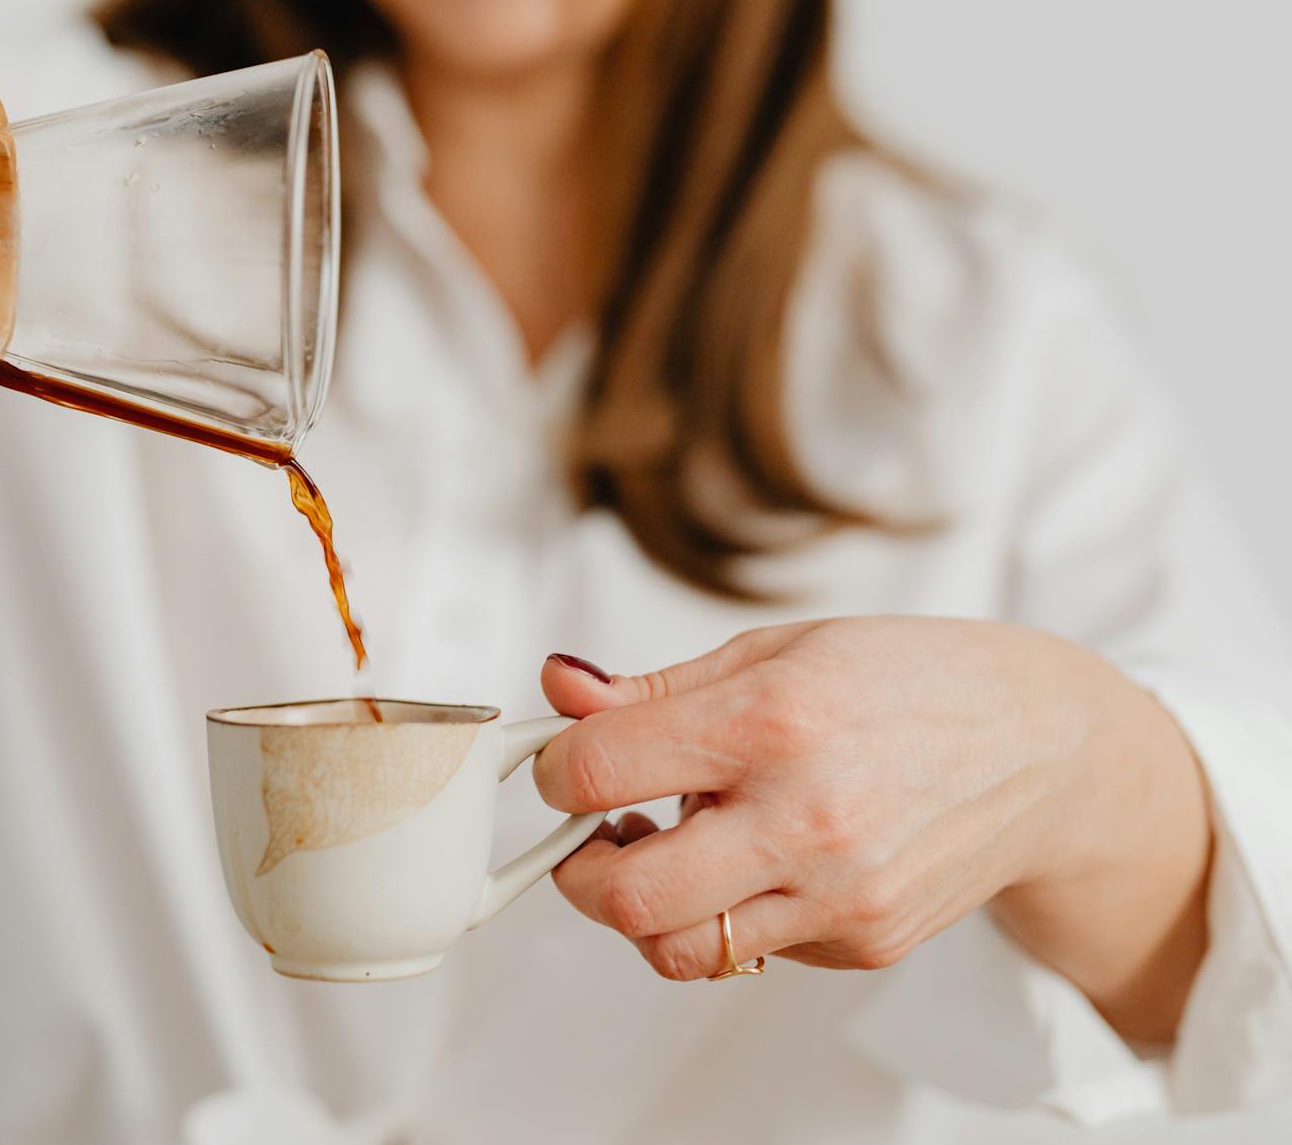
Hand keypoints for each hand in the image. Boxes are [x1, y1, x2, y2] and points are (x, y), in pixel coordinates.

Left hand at [535, 619, 1209, 1039]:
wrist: (1048, 748)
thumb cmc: (910, 682)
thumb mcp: (777, 650)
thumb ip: (656, 688)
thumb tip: (560, 690)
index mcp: (773, 720)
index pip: (597, 770)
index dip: (553, 769)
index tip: (563, 763)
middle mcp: (807, 817)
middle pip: (625, 896)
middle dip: (577, 870)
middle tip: (590, 834)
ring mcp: (840, 894)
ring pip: (679, 949)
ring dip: (644, 906)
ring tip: (666, 846)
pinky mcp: (865, 942)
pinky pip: (750, 951)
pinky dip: (726, 913)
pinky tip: (754, 858)